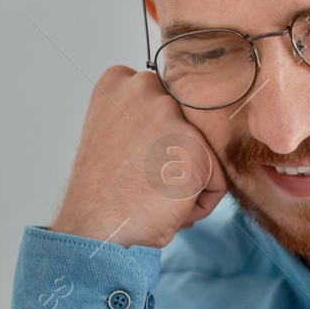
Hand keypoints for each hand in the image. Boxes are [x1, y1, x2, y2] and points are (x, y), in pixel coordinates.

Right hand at [51, 67, 226, 248]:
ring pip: (203, 155)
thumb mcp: (113, 135)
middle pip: (188, 129)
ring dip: (186, 182)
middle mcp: (145, 87)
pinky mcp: (195, 148)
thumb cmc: (102, 193)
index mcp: (119, 81)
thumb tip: (185, 126)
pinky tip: (166, 207)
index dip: (155, 145)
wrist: (93, 228)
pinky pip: (216, 184)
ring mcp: (170, 115)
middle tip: (141, 181)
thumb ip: (144, 120)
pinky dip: (197, 205)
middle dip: (174, 160)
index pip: (168, 109)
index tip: (131, 161)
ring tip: (152, 195)